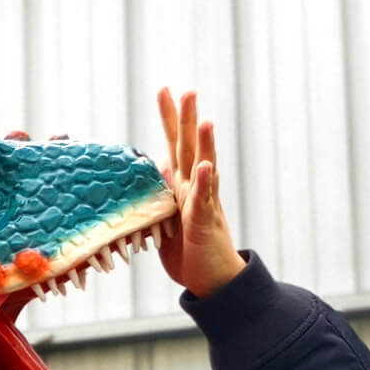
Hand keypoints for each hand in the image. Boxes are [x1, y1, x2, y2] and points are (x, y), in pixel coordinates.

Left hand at [155, 88, 245, 297]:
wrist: (212, 280)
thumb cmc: (189, 250)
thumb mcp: (167, 217)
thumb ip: (163, 190)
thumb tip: (156, 166)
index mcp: (183, 186)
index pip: (175, 145)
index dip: (170, 119)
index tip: (164, 90)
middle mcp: (196, 189)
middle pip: (190, 148)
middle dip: (187, 120)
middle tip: (187, 90)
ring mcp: (203, 204)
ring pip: (204, 169)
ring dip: (204, 145)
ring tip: (203, 120)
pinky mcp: (205, 224)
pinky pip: (204, 201)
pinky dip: (205, 183)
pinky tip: (204, 165)